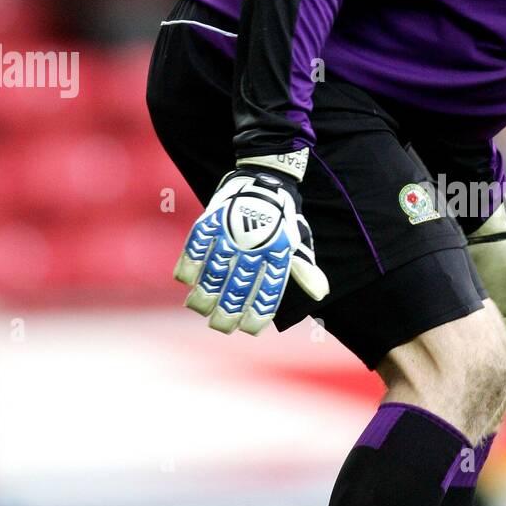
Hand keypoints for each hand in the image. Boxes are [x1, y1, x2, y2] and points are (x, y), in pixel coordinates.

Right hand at [174, 158, 328, 334]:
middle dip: (227, 313)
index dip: (257, 315)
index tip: (248, 329)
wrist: (266, 176)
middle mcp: (255, 247)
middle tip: (219, 327)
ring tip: (197, 308)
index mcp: (278, 254)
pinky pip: (196, 246)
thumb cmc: (282, 217)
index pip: (267, 294)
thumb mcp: (296, 241)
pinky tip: (185, 280)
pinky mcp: (213, 219)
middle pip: (237, 289)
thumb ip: (303, 270)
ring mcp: (232, 233)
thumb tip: (321, 294)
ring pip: (214, 272)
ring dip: (204, 295)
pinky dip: (189, 263)